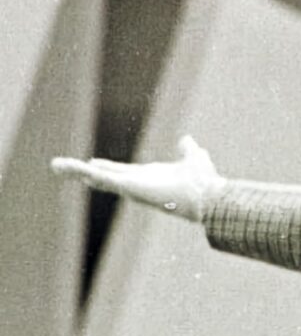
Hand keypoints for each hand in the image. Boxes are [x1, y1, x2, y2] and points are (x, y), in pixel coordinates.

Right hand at [50, 135, 224, 221]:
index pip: (123, 171)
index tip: (92, 163)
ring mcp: (132, 186)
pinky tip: (69, 167)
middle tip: (60, 167)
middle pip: (104, 176)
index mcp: (149, 177)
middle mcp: (137, 183)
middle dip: (82, 172)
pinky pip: (103, 179)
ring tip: (55, 166)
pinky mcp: (130, 187)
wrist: (209, 195)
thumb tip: (186, 141)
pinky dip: (85, 173)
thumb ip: (188, 150)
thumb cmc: (204, 181)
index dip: (107, 167)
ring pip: (99, 178)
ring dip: (76, 172)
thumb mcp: (193, 157)